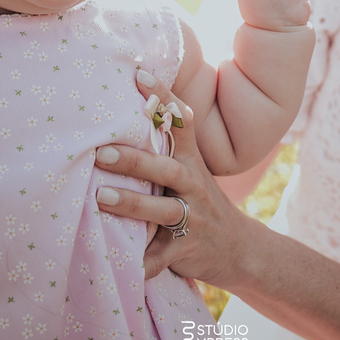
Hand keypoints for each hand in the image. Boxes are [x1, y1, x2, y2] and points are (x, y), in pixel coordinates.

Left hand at [94, 72, 256, 287]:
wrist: (239, 248)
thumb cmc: (199, 202)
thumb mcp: (190, 170)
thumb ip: (165, 147)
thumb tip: (125, 107)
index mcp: (191, 162)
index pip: (181, 122)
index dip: (162, 97)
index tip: (138, 74)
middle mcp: (194, 186)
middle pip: (166, 169)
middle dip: (134, 161)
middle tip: (101, 153)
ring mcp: (192, 220)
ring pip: (164, 211)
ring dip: (132, 204)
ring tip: (101, 198)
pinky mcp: (186, 250)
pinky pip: (160, 258)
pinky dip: (142, 263)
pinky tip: (122, 265)